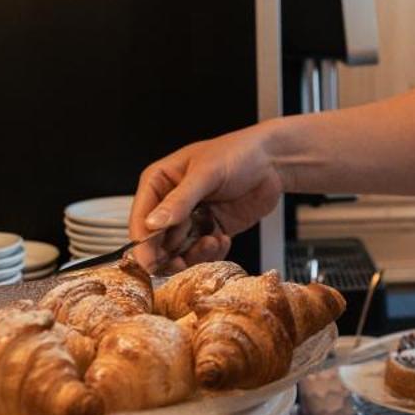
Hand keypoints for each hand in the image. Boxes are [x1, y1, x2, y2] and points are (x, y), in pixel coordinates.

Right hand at [129, 127, 285, 271]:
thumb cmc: (238, 153)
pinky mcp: (211, 230)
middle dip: (169, 254)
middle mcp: (171, 203)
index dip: (143, 243)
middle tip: (183, 261)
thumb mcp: (206, 173)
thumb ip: (180, 200)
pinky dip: (211, 253)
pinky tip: (224, 238)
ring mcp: (191, 218)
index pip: (140, 219)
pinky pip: (202, 253)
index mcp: (159, 182)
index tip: (151, 261)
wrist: (274, 161)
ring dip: (193, 254)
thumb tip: (153, 224)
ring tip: (212, 242)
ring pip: (179, 251)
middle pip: (156, 241)